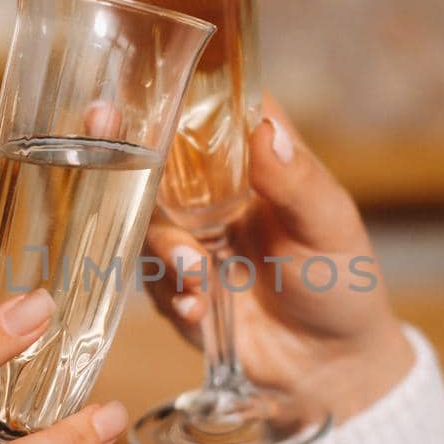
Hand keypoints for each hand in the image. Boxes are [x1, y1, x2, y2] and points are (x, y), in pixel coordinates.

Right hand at [145, 101, 413, 424]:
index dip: (175, 83)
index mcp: (254, 156)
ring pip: (145, 217)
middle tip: (101, 126)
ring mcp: (188, 234)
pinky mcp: (172, 283)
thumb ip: (297, 181)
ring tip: (196, 272)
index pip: (211, 102)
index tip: (142, 76)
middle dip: (124, 142)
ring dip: (165, 244)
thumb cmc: (342, 282)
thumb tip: (265, 131)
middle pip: (156, 150)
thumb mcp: (330, 227)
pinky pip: (150, 276)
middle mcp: (212, 188)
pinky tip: (199, 308)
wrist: (327, 367)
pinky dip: (171, 291)